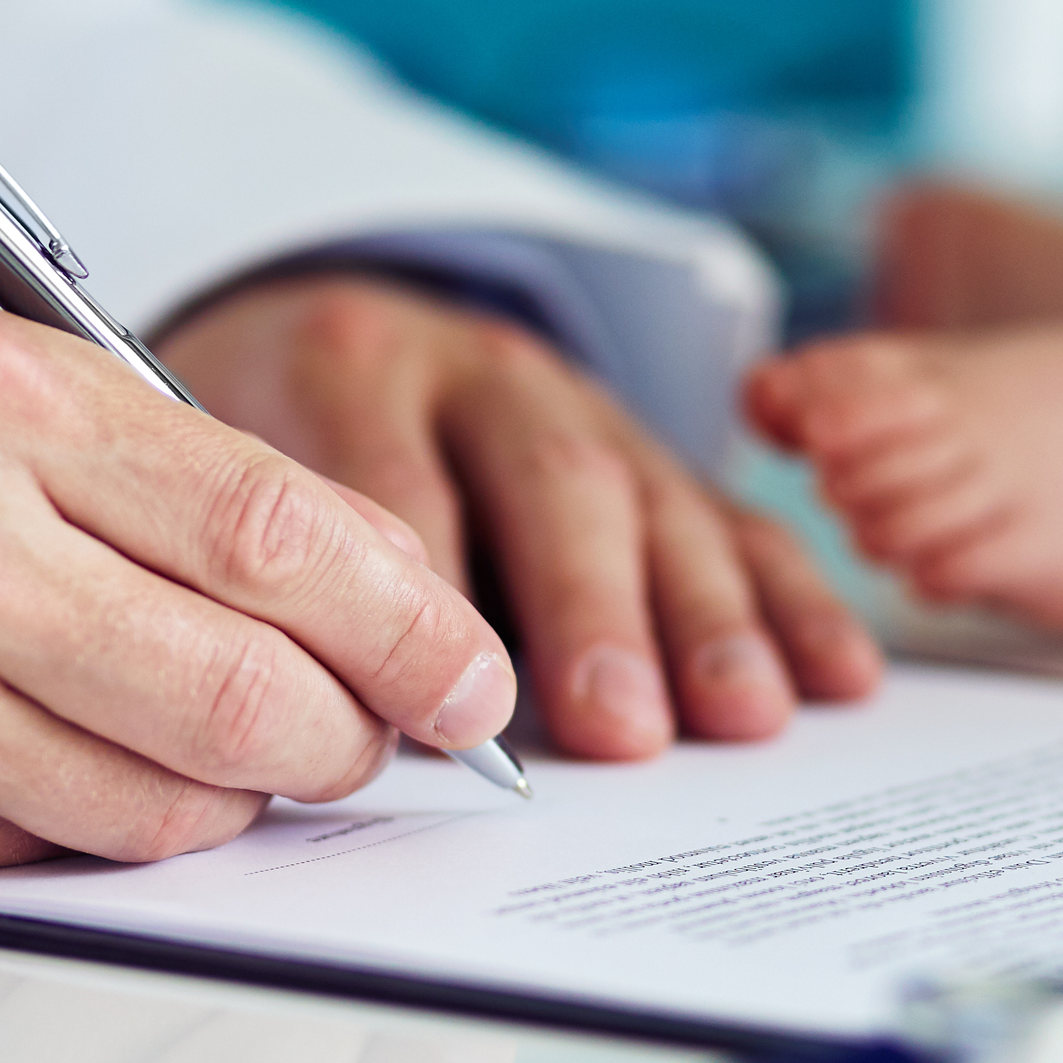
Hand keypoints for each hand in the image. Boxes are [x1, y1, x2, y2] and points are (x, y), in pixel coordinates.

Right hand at [0, 302, 518, 880]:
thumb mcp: (4, 382)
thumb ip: (192, 483)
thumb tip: (397, 612)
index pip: (279, 536)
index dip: (412, 624)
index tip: (475, 678)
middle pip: (249, 699)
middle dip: (351, 737)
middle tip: (373, 734)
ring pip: (171, 809)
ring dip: (234, 795)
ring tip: (211, 734)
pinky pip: (58, 859)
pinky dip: (107, 828)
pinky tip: (71, 758)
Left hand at [158, 274, 880, 758]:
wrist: (327, 336)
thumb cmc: (264, 441)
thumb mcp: (222, 463)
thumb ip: (272, 564)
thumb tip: (329, 719)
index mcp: (347, 363)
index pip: (393, 481)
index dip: (424, 594)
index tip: (442, 710)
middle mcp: (480, 372)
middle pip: (550, 483)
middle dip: (592, 610)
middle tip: (615, 725)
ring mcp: (582, 406)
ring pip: (654, 499)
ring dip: (707, 618)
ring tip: (738, 717)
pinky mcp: (654, 452)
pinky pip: (736, 518)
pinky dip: (793, 600)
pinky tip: (839, 673)